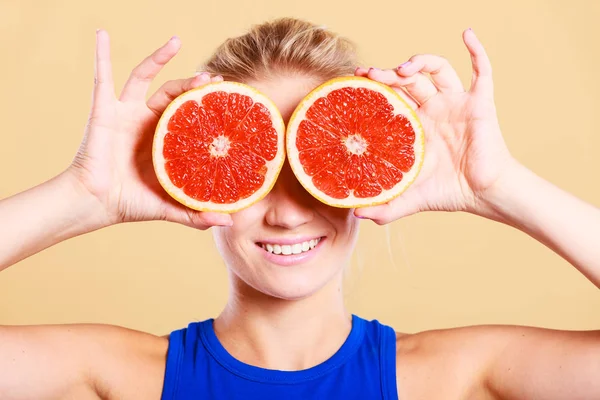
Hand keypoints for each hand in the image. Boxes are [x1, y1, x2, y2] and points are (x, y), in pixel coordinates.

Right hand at [67, 30, 231, 228]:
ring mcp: (126, 112)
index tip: (229, 97)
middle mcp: (147, 121)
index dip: (207, 104)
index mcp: (164, 139)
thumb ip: (195, 214)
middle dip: (193, 84)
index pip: (190, 113)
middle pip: (173, 92)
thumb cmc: (130, 204)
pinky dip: (100, 54)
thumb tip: (228, 221)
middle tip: (213, 78)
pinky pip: (102, 77)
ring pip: (144, 77)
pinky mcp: (105, 109)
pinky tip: (100, 34)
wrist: (96, 204)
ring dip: (159, 58)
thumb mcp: (169, 206)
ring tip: (176, 41)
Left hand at [354, 29, 515, 223]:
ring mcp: (457, 104)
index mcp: (416, 127)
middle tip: (370, 74)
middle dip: (388, 74)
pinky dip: (476, 50)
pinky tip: (466, 34)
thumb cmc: (449, 193)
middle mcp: (434, 110)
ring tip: (403, 68)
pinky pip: (482, 70)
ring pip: (438, 70)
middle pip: (408, 81)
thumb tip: (356, 215)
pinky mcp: (480, 102)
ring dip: (420, 61)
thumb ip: (386, 207)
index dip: (375, 88)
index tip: (355, 82)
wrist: (484, 195)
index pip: (392, 98)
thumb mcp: (411, 199)